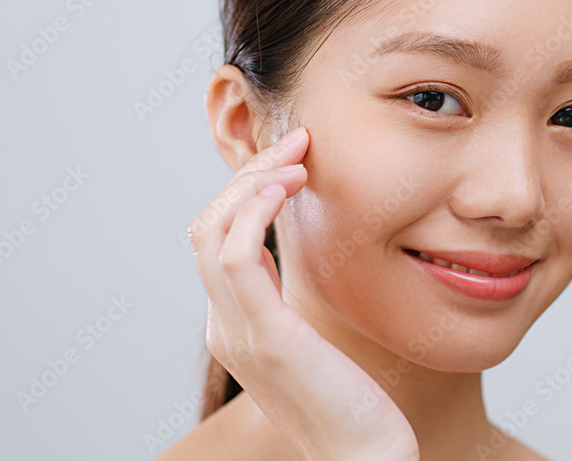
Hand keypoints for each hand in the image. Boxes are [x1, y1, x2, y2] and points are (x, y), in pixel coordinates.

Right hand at [187, 127, 418, 459]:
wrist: (364, 457)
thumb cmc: (352, 400)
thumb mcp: (318, 339)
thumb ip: (299, 302)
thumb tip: (312, 253)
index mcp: (235, 324)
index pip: (216, 239)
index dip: (248, 189)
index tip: (294, 158)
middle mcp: (226, 326)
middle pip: (207, 225)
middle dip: (248, 173)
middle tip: (296, 141)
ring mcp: (238, 332)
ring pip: (213, 230)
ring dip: (253, 181)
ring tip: (297, 156)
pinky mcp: (266, 337)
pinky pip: (236, 257)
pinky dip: (255, 211)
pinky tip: (290, 187)